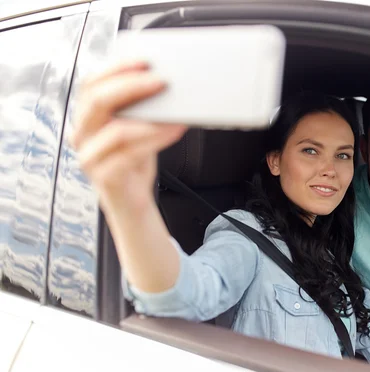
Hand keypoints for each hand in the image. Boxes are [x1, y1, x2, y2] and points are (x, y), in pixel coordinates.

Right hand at [70, 60, 186, 213]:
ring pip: (116, 130)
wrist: (132, 201)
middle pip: (97, 102)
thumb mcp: (134, 128)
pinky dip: (155, 140)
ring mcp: (90, 157)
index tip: (143, 62)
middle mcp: (82, 134)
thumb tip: (164, 82)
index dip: (115, 69)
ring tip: (176, 112)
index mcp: (86, 117)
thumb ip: (138, 107)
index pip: (91, 84)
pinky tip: (174, 131)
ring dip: (151, 119)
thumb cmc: (133, 160)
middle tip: (161, 82)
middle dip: (131, 87)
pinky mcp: (105, 176)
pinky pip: (130, 154)